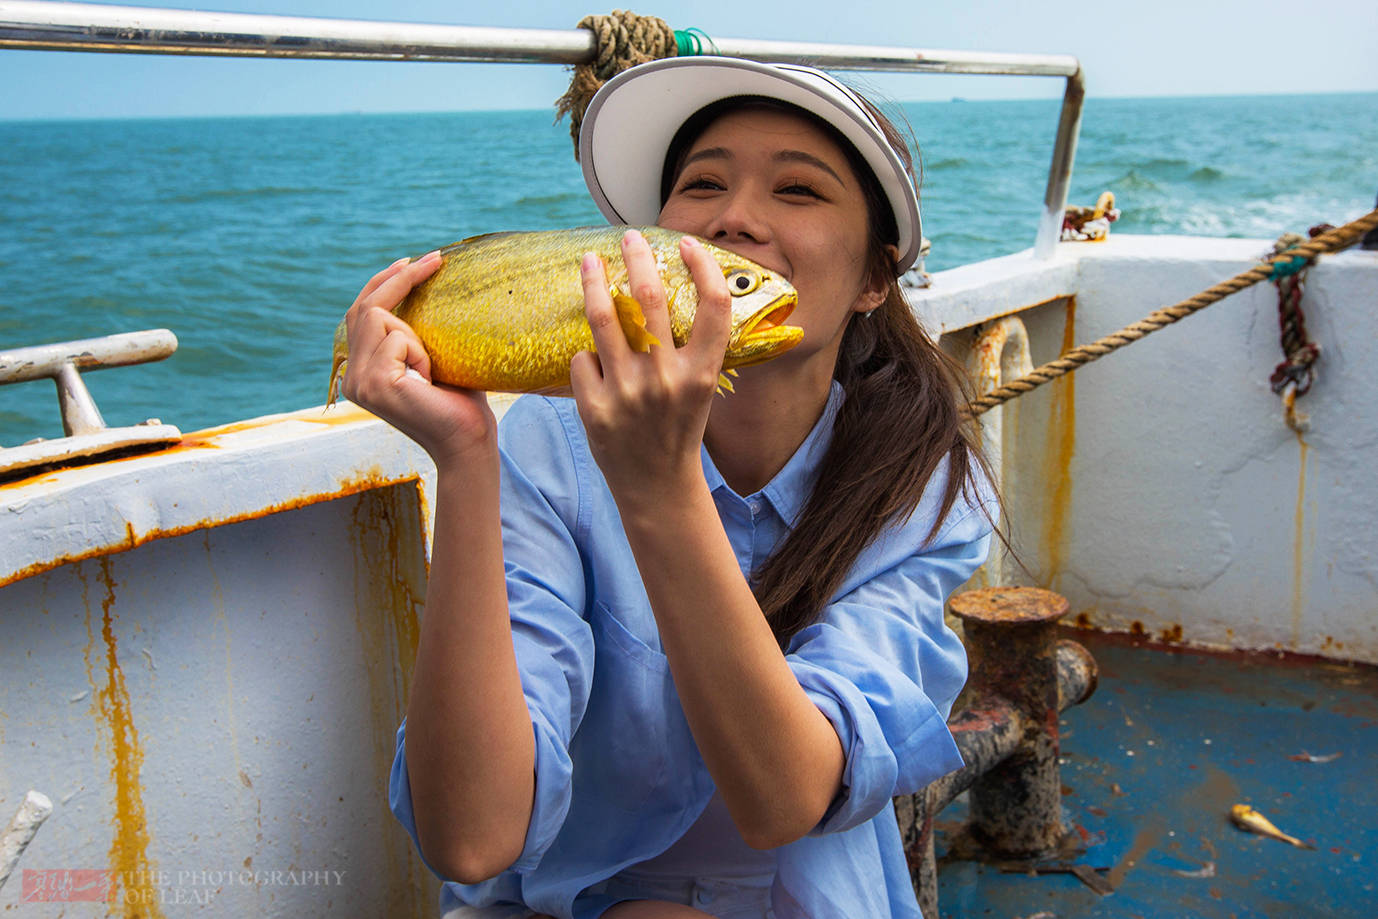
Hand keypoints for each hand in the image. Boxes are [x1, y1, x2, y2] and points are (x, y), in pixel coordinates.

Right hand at [340, 252, 496, 465]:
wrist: (467, 441)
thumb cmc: (459, 402)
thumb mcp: (433, 357)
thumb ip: (413, 333)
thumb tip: (417, 284)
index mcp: (361, 371)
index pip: (361, 314)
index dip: (383, 283)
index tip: (410, 261)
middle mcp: (352, 377)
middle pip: (364, 307)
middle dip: (398, 278)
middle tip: (433, 260)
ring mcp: (358, 381)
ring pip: (380, 318)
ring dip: (414, 334)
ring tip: (431, 368)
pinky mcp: (374, 383)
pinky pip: (396, 338)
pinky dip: (418, 350)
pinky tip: (428, 379)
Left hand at [570, 230, 732, 509]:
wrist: (657, 486)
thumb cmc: (678, 428)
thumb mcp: (699, 388)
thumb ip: (688, 347)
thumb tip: (662, 287)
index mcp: (702, 373)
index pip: (713, 306)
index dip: (704, 267)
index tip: (688, 244)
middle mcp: (667, 380)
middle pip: (650, 297)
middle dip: (636, 257)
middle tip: (628, 237)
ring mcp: (629, 395)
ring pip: (604, 319)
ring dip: (593, 282)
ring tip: (588, 262)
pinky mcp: (595, 409)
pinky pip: (581, 360)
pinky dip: (586, 358)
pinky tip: (593, 366)